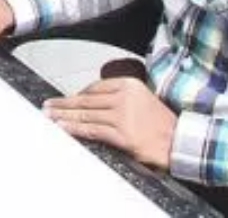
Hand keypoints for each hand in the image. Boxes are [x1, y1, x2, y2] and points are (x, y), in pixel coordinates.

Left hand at [44, 77, 178, 169]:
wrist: (180, 142)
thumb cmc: (162, 123)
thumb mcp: (142, 99)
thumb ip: (119, 97)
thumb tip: (90, 102)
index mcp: (129, 85)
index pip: (95, 88)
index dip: (76, 94)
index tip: (64, 99)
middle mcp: (124, 97)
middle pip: (85, 100)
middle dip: (63, 104)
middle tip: (47, 106)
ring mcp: (122, 116)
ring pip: (85, 115)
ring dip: (64, 117)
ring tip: (50, 117)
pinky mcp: (122, 134)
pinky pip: (92, 130)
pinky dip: (74, 129)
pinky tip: (63, 128)